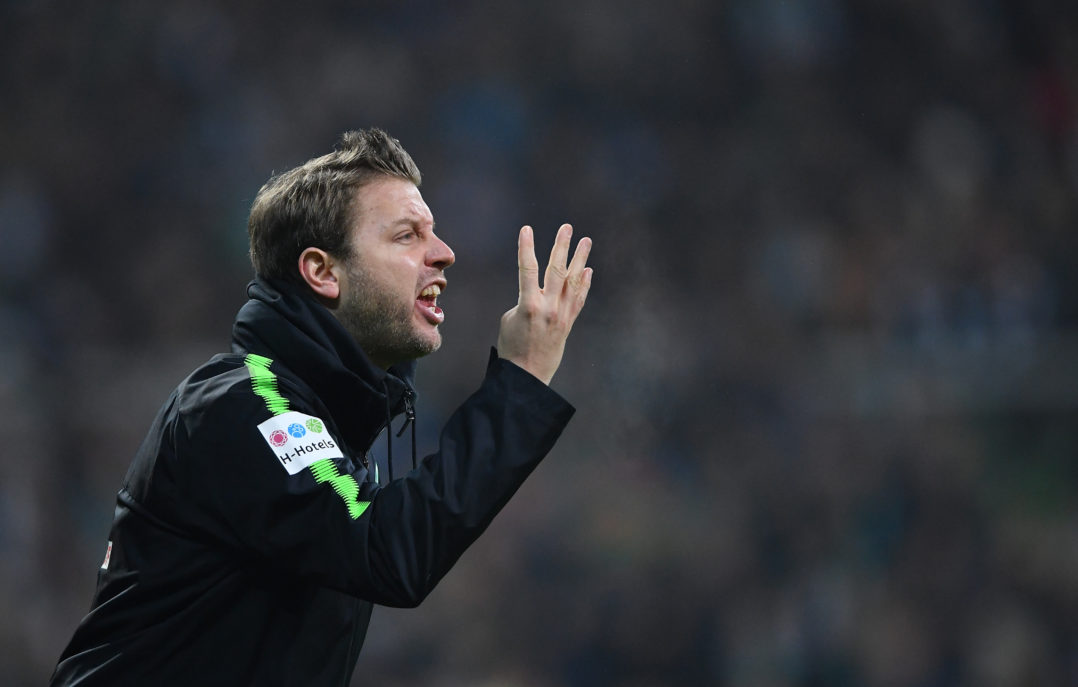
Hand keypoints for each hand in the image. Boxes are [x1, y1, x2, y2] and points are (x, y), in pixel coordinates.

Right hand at [497, 224, 592, 384]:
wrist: (527, 375)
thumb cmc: (512, 347)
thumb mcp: (509, 319)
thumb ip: (524, 300)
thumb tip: (536, 293)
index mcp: (528, 305)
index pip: (526, 269)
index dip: (526, 247)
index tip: (526, 229)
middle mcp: (549, 307)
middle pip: (557, 270)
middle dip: (561, 246)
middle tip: (567, 228)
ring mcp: (562, 314)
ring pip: (573, 281)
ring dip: (580, 258)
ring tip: (586, 240)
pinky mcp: (569, 323)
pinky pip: (579, 299)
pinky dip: (584, 284)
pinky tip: (588, 270)